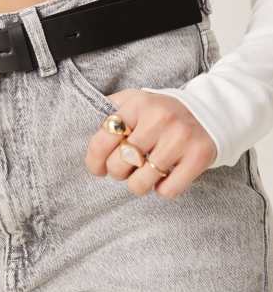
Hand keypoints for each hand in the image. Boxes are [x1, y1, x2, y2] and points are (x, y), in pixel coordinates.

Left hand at [85, 89, 216, 198]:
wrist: (210, 110)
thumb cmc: (161, 112)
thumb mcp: (135, 100)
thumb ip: (109, 111)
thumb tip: (82, 129)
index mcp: (137, 104)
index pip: (102, 140)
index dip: (94, 161)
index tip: (97, 168)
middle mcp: (159, 118)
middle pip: (119, 165)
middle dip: (118, 172)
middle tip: (127, 166)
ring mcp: (180, 138)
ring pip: (141, 183)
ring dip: (139, 183)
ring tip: (145, 172)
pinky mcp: (199, 157)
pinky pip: (168, 191)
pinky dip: (162, 190)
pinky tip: (165, 176)